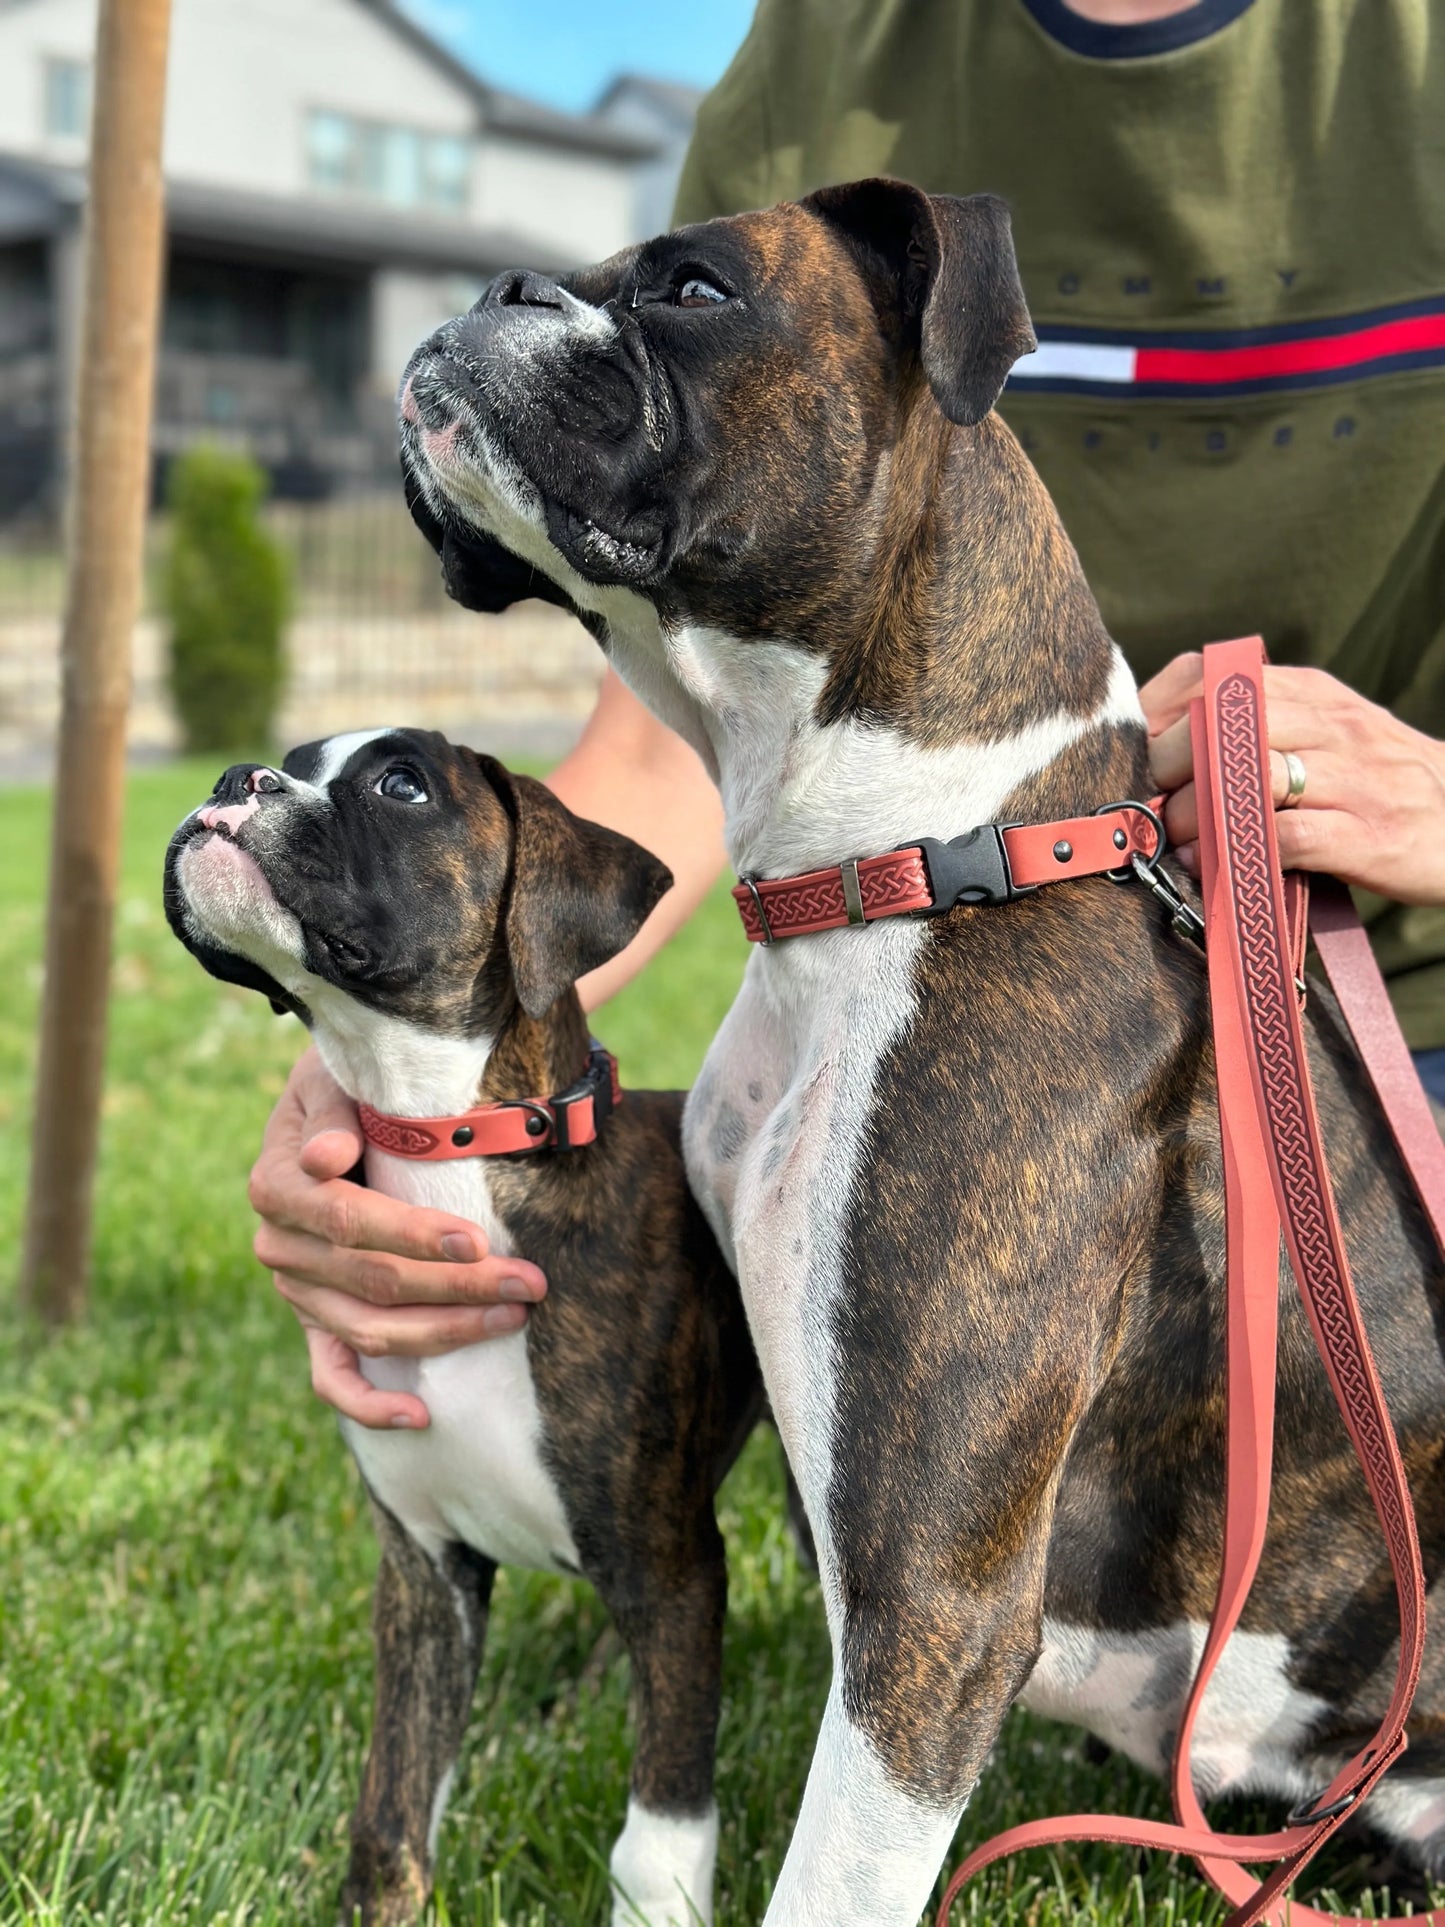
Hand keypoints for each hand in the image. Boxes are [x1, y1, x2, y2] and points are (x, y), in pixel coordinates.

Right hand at [250, 1047, 547, 1429]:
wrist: (328, 1107)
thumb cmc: (346, 1086)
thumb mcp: (333, 1076)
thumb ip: (330, 1110)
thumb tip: (327, 1157)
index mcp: (278, 1183)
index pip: (349, 1219)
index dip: (413, 1235)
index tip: (477, 1241)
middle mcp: (280, 1244)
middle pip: (373, 1279)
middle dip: (458, 1286)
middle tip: (530, 1282)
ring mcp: (296, 1291)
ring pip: (369, 1328)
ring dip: (445, 1332)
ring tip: (512, 1318)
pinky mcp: (313, 1322)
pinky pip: (333, 1376)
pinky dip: (371, 1404)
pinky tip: (421, 1415)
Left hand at [1141, 653, 1444, 905]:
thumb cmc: (1375, 780)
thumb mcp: (1321, 732)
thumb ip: (1253, 731)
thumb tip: (1159, 754)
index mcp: (1307, 691)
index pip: (1208, 675)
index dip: (1155, 714)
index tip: (1132, 755)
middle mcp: (1328, 724)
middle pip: (1218, 723)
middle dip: (1167, 766)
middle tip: (1150, 802)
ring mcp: (1351, 778)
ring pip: (1247, 776)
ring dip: (1194, 811)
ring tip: (1173, 836)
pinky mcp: (1367, 835)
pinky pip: (1287, 837)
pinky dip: (1238, 853)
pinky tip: (1210, 866)